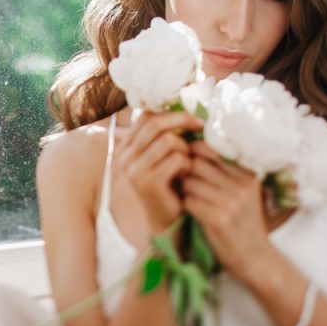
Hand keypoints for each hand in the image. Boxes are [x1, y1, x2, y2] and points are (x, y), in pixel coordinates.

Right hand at [115, 111, 202, 233]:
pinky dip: (188, 164)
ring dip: (186, 149)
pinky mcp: (149, 183)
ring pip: (169, 140)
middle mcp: (124, 157)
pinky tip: (187, 175)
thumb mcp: (161, 157)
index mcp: (125, 147)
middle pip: (156, 123)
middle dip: (182, 121)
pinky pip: (177, 159)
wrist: (164, 220)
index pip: (145, 116)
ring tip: (188, 162)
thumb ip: (162, 135)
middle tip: (201, 126)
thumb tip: (186, 104)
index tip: (192, 116)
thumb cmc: (168, 185)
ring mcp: (134, 170)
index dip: (170, 112)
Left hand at [181, 141, 272, 280]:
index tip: (188, 161)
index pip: (210, 149)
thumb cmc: (243, 222)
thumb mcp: (243, 192)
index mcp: (248, 174)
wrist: (255, 258)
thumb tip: (192, 144)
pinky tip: (192, 211)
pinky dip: (185, 205)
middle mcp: (241, 185)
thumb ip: (225, 171)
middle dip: (185, 171)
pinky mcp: (218, 219)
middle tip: (184, 181)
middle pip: (196, 163)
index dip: (193, 153)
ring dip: (184, 190)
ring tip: (189, 197)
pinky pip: (189, 201)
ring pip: (190, 182)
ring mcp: (230, 202)